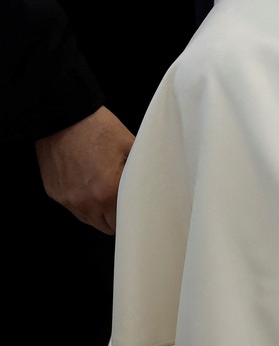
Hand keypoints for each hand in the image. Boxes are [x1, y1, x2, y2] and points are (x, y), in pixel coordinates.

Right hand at [34, 106, 132, 234]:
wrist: (64, 117)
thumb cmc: (98, 128)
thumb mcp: (131, 146)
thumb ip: (142, 170)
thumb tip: (156, 181)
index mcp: (109, 192)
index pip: (124, 223)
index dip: (133, 218)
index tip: (139, 212)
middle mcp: (86, 201)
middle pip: (107, 227)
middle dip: (118, 218)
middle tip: (125, 203)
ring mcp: (68, 199)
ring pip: (89, 220)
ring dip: (100, 213)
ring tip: (108, 193)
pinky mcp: (55, 193)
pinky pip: (73, 207)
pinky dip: (83, 203)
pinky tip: (90, 185)